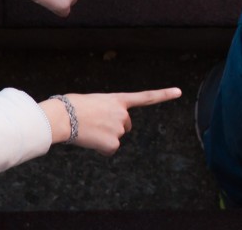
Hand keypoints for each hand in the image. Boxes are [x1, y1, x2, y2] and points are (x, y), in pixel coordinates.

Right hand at [40, 87, 181, 154]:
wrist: (62, 117)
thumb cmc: (70, 107)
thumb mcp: (93, 101)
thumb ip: (106, 109)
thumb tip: (101, 123)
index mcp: (118, 99)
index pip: (146, 97)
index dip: (164, 95)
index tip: (179, 92)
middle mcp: (123, 113)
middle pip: (125, 126)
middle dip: (114, 127)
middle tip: (95, 124)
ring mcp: (119, 128)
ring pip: (115, 138)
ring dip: (104, 137)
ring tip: (88, 129)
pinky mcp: (113, 143)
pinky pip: (109, 150)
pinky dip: (100, 149)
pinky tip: (90, 141)